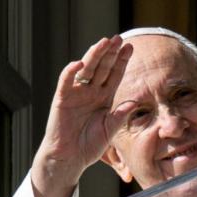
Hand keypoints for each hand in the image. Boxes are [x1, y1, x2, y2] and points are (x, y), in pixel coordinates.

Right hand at [32, 36, 134, 196]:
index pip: (114, 75)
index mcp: (104, 98)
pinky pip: (66, 83)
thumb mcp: (109, 130)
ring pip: (86, 70)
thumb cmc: (89, 146)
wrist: (70, 158)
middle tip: (118, 38)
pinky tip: (80, 63)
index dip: (121, 62)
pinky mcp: (62, 100)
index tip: (130, 47)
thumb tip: (134, 103)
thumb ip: (120, 115)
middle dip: (110, 53)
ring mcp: (76, 94)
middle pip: (102, 68)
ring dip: (94, 56)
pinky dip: (71, 72)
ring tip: (103, 42)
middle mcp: (90, 93)